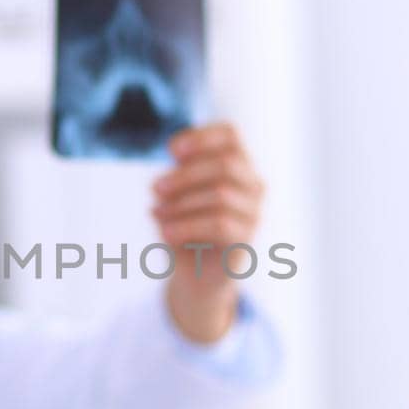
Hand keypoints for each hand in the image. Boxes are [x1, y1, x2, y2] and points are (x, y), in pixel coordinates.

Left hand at [152, 122, 264, 342]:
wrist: (196, 273)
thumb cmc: (185, 225)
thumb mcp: (174, 196)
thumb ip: (173, 181)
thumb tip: (162, 185)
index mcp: (237, 164)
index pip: (231, 135)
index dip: (202, 137)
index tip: (172, 150)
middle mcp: (253, 184)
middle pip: (226, 164)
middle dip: (185, 174)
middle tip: (154, 188)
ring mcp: (254, 212)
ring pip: (221, 195)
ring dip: (182, 203)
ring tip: (156, 213)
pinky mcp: (246, 240)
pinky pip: (219, 224)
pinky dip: (187, 226)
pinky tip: (165, 233)